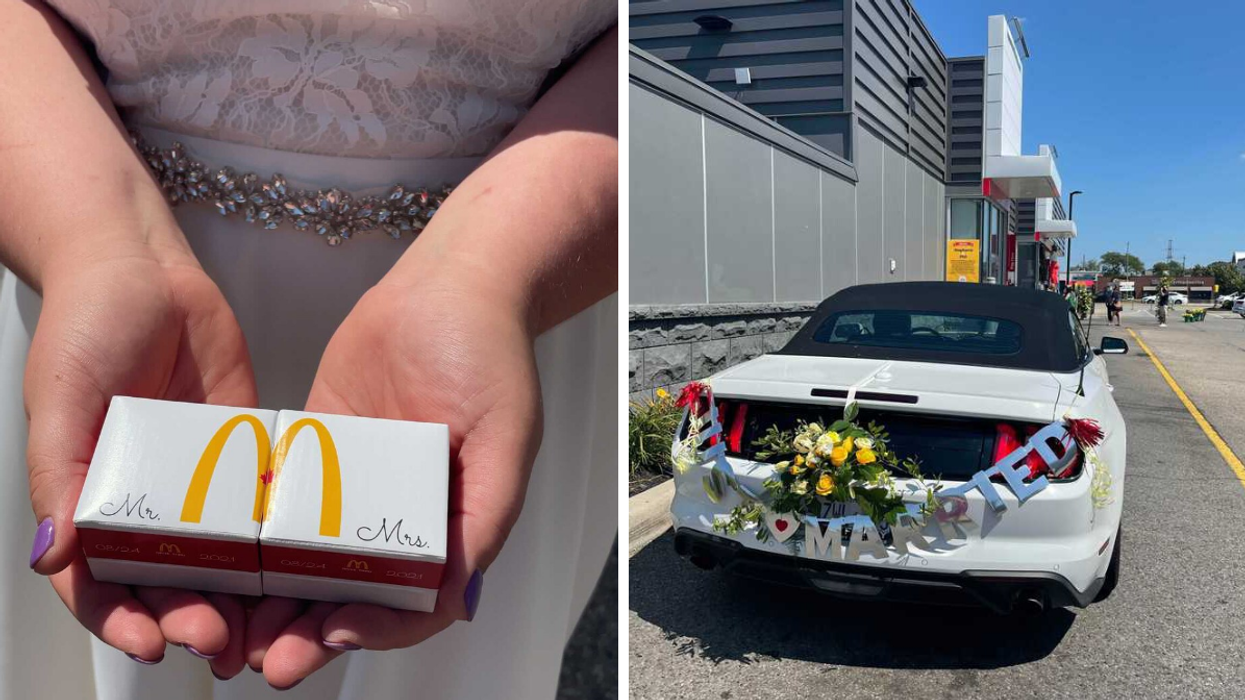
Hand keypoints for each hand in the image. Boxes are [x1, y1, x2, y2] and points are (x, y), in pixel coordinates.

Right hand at [25, 241, 256, 676]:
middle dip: (189, 619)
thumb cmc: (87, 328)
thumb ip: (58, 477)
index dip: (121, 620)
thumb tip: (51, 553)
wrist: (146, 273)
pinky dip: (277, 544)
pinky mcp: (245, 458)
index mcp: (91, 500)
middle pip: (166, 583)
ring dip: (236, 600)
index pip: (101, 583)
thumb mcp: (61, 402)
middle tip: (217, 641)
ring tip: (260, 629)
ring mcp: (200, 486)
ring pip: (219, 561)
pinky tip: (300, 565)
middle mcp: (146, 504)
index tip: (151, 644)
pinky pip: (262, 509)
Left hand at [245, 271, 541, 686]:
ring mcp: (354, 485)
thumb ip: (485, 517)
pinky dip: (253, 538)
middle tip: (269, 663)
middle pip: (349, 593)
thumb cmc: (493, 356)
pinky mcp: (316, 449)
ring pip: (308, 560)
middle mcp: (398, 515)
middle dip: (309, 633)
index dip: (375, 628)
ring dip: (275, 602)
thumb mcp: (507, 439)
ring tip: (235, 630)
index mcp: (450, 525)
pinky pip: (281, 502)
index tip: (336, 635)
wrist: (451, 285)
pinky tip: (219, 560)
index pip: (411, 600)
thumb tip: (461, 597)